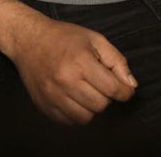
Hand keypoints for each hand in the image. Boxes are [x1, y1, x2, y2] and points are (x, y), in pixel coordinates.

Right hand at [6, 14, 136, 125]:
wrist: (29, 40)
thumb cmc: (63, 37)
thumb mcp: (94, 39)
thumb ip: (116, 60)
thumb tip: (131, 85)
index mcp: (80, 61)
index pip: (113, 89)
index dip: (125, 91)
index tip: (125, 89)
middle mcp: (66, 80)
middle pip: (101, 105)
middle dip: (106, 96)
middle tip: (99, 82)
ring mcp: (53, 95)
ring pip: (86, 117)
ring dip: (91, 106)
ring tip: (85, 90)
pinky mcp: (44, 106)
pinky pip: (69, 122)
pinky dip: (76, 113)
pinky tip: (73, 96)